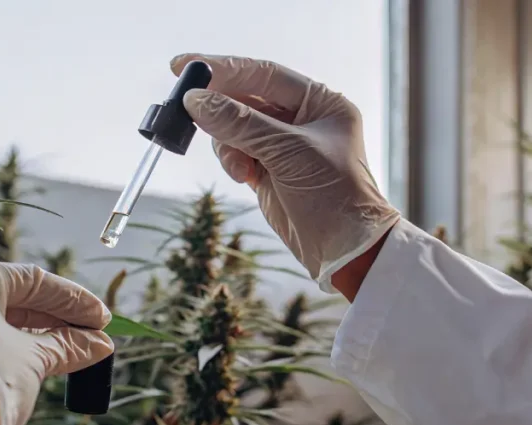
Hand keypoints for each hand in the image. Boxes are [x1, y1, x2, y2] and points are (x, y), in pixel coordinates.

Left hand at [0, 259, 113, 424]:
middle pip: (0, 301)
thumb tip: (98, 344)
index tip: (100, 320)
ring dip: (10, 337)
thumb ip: (65, 346)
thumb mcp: (34, 361)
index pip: (31, 282)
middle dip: (45, 321)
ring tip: (50, 356)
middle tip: (82, 338)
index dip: (72, 302)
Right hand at [171, 53, 399, 292]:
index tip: (185, 65)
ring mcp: (283, 146)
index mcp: (320, 102)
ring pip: (234, 127)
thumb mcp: (288, 153)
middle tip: (185, 110)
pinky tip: (243, 176)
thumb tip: (197, 101)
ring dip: (227, 143)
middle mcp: (302, 119)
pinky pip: (235, 153)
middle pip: (245, 99)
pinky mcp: (268, 171)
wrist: (346, 252)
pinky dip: (232, 161)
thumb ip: (241, 124)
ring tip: (239, 166)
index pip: (263, 73)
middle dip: (218, 107)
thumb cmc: (335, 197)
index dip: (223, 68)